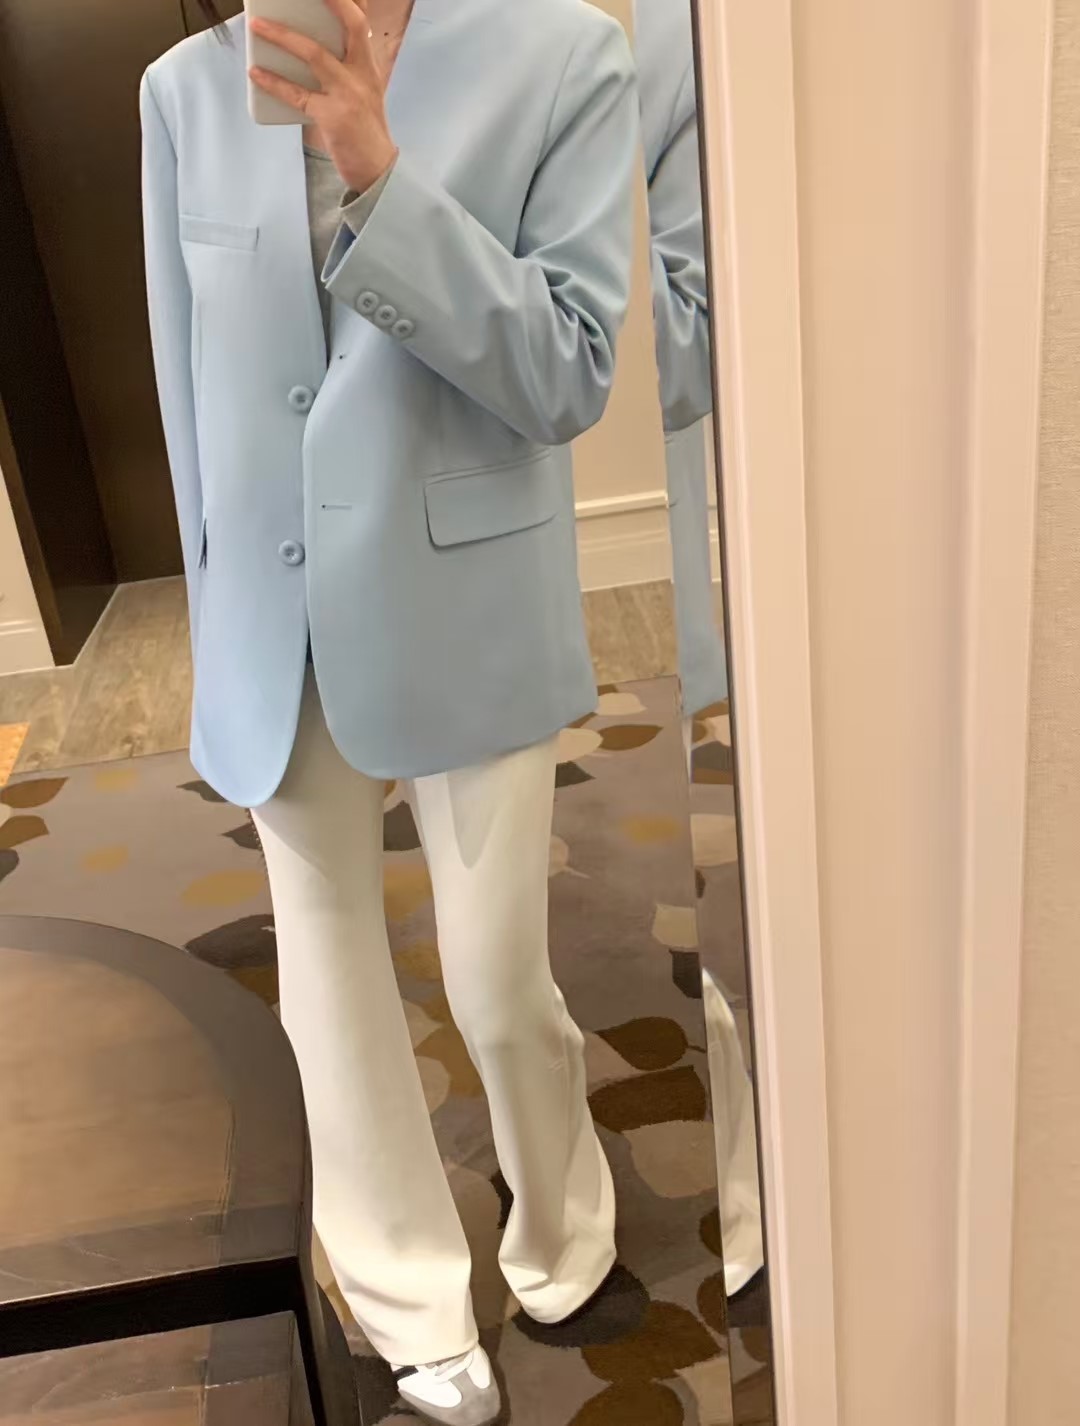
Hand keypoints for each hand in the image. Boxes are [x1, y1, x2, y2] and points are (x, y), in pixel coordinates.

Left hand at [250, 0, 396, 192]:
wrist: (378, 170)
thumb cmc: (365, 131)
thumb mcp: (363, 93)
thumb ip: (344, 69)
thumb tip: (308, 47)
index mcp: (369, 67)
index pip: (362, 23)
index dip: (349, 1)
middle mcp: (362, 75)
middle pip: (352, 26)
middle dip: (334, 2)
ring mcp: (348, 95)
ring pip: (315, 55)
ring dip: (283, 37)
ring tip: (257, 26)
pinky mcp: (332, 117)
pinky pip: (297, 95)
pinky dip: (274, 82)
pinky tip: (256, 73)